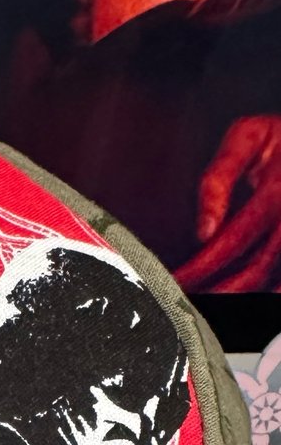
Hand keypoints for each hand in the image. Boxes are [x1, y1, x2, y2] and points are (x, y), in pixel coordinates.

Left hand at [178, 115, 280, 290]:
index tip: (175, 282)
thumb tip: (205, 229)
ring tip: (208, 308)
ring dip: (239, 300)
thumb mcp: (247, 138)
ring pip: (271, 284)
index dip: (201, 268)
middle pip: (253, 273)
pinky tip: (239, 300)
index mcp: (276, 192)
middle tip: (187, 305)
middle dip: (218, 293)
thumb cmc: (279, 136)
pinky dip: (263, 294)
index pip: (231, 242)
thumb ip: (219, 179)